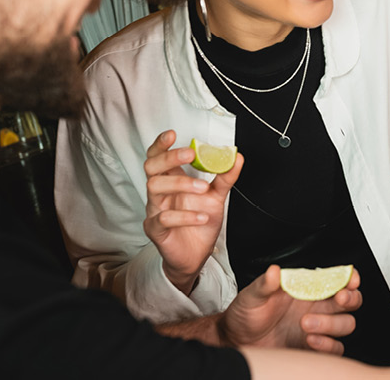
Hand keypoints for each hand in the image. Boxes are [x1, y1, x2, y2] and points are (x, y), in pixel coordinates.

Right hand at [143, 130, 242, 294]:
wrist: (197, 254)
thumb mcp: (217, 197)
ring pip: (154, 188)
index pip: (158, 157)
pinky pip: (164, 218)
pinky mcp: (156, 230)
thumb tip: (238, 157)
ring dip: (181, 184)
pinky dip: (185, 215)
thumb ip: (225, 177)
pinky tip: (202, 216)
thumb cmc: (201, 221)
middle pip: (151, 168)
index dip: (160, 144)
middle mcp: (160, 193)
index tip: (172, 134)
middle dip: (169, 158)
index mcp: (172, 180)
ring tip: (203, 190)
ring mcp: (155, 210)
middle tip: (190, 154)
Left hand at [220, 264, 361, 354]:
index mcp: (308, 288)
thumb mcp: (253, 295)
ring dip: (332, 323)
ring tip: (306, 324)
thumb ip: (265, 284)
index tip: (350, 279)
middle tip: (339, 298)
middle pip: (351, 301)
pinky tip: (310, 340)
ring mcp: (318, 327)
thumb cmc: (247, 314)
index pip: (339, 279)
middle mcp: (318, 306)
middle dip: (351, 299)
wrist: (238, 341)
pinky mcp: (314, 347)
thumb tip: (274, 272)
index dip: (350, 278)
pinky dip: (327, 345)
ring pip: (346, 324)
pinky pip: (335, 348)